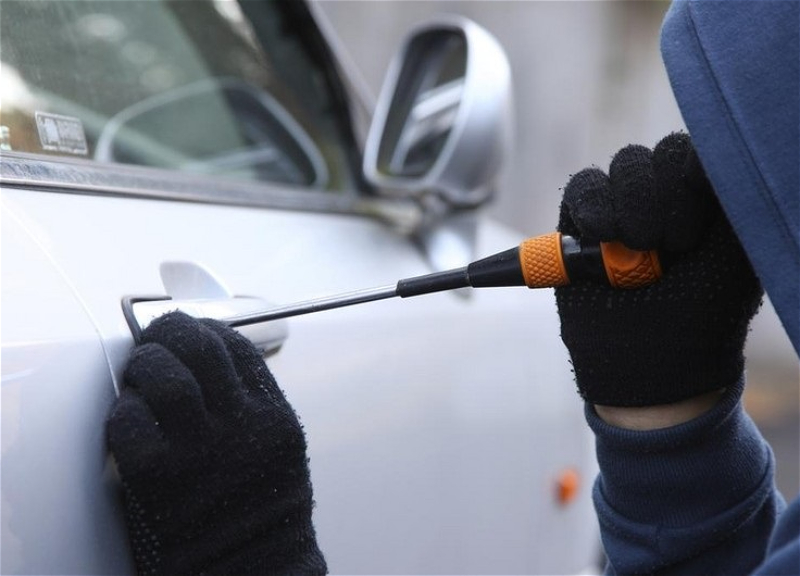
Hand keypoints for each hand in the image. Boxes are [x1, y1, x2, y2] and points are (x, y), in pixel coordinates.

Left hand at [107, 312, 325, 574]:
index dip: (208, 329)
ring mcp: (202, 451)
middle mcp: (242, 427)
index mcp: (274, 419)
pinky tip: (128, 417)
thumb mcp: (279, 449)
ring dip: (146, 365)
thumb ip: (254, 405)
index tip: (192, 330)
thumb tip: (214, 365)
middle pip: (203, 348)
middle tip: (157, 338)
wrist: (256, 571)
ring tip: (140, 371)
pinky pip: (130, 422)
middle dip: (172, 331)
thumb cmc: (263, 514)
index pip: (239, 347)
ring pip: (167, 377)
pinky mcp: (160, 478)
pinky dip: (123, 411)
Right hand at [556, 133, 761, 406]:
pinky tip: (602, 236)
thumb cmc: (701, 314)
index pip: (696, 153)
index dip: (692, 171)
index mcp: (706, 201)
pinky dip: (591, 205)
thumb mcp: (735, 255)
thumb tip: (708, 153)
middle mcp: (664, 198)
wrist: (651, 362)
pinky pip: (582, 187)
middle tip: (671, 245)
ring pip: (623, 166)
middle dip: (663, 196)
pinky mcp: (579, 225)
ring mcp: (620, 210)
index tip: (697, 208)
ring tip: (637, 248)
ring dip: (629, 203)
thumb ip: (730, 199)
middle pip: (659, 154)